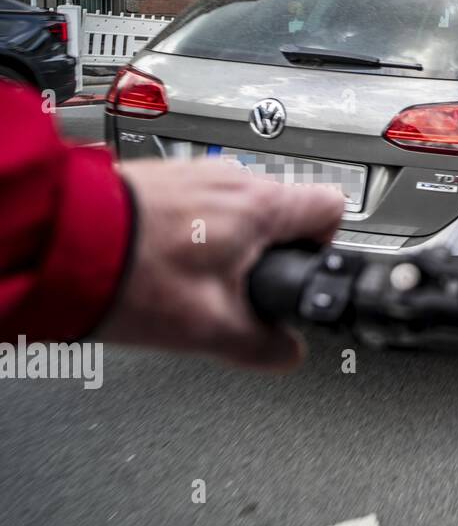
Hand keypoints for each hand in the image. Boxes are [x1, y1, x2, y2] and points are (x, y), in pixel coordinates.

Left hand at [99, 160, 344, 369]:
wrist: (57, 242)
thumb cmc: (130, 274)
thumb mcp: (209, 329)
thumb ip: (263, 344)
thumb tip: (288, 352)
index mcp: (261, 207)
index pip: (332, 209)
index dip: (323, 248)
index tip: (296, 274)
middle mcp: (234, 179)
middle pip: (282, 215)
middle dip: (266, 255)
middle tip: (234, 290)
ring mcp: (198, 173)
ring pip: (238, 210)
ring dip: (228, 243)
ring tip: (190, 279)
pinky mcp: (165, 176)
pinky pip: (201, 204)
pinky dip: (193, 231)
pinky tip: (163, 261)